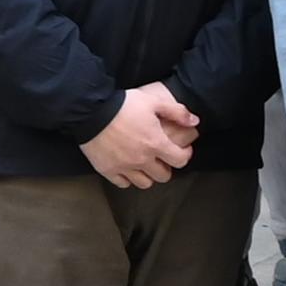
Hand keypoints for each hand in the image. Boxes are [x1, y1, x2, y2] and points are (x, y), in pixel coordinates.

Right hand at [82, 84, 197, 187]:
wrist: (90, 111)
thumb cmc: (124, 105)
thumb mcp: (154, 102)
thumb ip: (177, 112)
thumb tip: (195, 121)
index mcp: (156, 144)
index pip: (180, 160)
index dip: (185, 155)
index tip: (182, 149)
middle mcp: (142, 160)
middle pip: (163, 176)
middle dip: (167, 167)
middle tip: (162, 157)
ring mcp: (124, 167)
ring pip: (144, 183)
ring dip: (148, 175)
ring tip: (146, 164)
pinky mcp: (107, 170)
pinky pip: (123, 183)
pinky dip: (128, 178)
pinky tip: (128, 167)